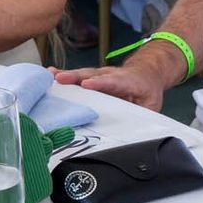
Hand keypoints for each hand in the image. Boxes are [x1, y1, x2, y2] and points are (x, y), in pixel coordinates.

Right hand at [52, 48, 176, 110]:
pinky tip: (50, 75)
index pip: (112, 82)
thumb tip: (135, 131)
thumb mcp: (152, 103)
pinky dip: (64, 76)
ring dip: (66, 75)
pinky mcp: (93, 76)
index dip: (99, 83)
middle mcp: (111, 74)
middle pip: (92, 75)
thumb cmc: (147, 88)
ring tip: (50, 76)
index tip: (86, 85)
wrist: (147, 71)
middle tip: (59, 79)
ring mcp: (101, 74)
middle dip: (75, 77)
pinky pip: (78, 77)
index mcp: (127, 81)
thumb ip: (143, 115)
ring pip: (83, 74)